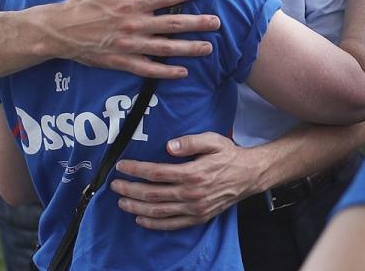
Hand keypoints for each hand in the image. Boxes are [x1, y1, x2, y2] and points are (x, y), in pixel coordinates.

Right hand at [52, 0, 221, 78]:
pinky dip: (166, 72)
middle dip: (197, 23)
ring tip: (208, 48)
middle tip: (217, 23)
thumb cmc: (80, 3)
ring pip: (165, 48)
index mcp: (131, 3)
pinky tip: (182, 72)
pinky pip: (148, 69)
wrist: (58, 31)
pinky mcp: (121, 62)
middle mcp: (133, 25)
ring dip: (188, 49)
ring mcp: (129, 45)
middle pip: (172, 24)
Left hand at [111, 132, 263, 229]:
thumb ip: (190, 142)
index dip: (136, 169)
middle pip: (153, 194)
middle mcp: (191, 193)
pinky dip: (154, 224)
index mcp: (193, 173)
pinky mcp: (198, 217)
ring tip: (122, 201)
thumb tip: (169, 146)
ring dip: (137, 207)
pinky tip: (141, 218)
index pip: (156, 173)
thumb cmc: (229, 155)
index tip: (122, 166)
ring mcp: (194, 208)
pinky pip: (172, 224)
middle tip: (115, 185)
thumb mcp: (213, 140)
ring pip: (158, 211)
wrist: (249, 175)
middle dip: (130, 189)